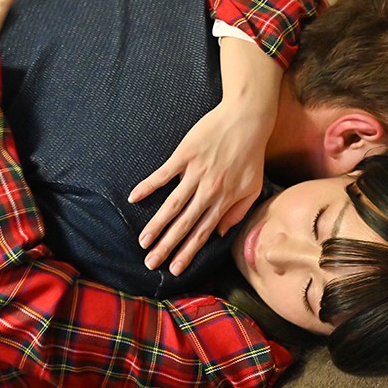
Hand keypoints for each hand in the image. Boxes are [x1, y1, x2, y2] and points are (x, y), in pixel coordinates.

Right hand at [129, 38, 281, 275]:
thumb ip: (237, 212)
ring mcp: (196, 173)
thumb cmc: (251, 153)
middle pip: (184, 224)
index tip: (174, 269)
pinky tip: (134, 198)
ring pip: (173, 205)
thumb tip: (219, 233)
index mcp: (225, 200)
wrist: (247, 118)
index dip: (188, 252)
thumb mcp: (253, 187)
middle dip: (167, 246)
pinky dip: (148, 186)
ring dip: (157, 225)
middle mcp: (209, 190)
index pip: (203, 233)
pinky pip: (163, 174)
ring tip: (143, 240)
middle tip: (151, 263)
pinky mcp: (185, 154)